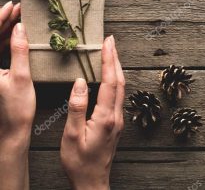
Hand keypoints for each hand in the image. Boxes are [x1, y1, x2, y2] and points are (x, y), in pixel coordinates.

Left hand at [0, 1, 35, 189]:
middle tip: (18, 8)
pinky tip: (17, 33)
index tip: (12, 6)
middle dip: (3, 19)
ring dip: (6, 28)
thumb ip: (19, 50)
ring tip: (19, 17)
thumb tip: (20, 28)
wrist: (13, 127)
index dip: (0, 17)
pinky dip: (7, 39)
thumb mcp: (21, 76)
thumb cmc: (17, 106)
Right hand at [61, 35, 124, 189]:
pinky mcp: (116, 122)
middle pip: (119, 81)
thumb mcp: (71, 135)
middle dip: (116, 58)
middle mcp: (116, 115)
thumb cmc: (79, 161)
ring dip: (116, 67)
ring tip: (110, 53)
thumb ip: (77, 106)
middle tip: (111, 41)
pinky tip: (110, 75)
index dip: (109, 60)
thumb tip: (80, 81)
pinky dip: (115, 79)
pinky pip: (118, 95)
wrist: (92, 181)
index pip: (109, 81)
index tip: (108, 43)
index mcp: (105, 117)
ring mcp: (118, 119)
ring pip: (121, 87)